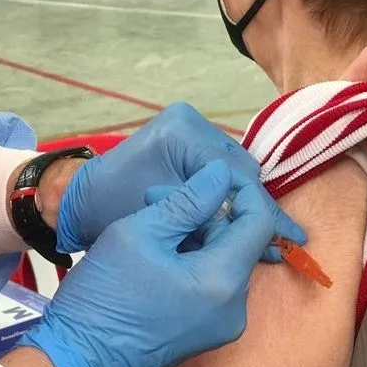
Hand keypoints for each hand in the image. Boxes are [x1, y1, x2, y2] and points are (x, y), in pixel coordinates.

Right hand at [17, 160, 274, 366]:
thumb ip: (188, 201)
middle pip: (239, 242)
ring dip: (194, 235)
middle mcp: (235, 307)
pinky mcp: (206, 333)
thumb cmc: (104, 295)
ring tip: (149, 224)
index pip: (259, 222)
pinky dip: (191, 261)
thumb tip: (221, 175)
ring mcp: (222, 325)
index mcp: (223, 282)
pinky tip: (156, 252)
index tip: (209, 175)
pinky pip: (211, 284)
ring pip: (223, 260)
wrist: (78, 361)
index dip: (240, 191)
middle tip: (155, 199)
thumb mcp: (141, 233)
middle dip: (204, 213)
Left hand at [56, 103, 305, 260]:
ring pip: (236, 174)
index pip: (233, 174)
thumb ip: (210, 219)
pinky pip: (221, 174)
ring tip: (272, 241)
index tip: (286, 239)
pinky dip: (233, 202)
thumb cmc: (109, 209)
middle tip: (287, 243)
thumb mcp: (162, 217)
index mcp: (181, 131)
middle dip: (258, 211)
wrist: (79, 199)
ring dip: (248, 208)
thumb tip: (264, 234)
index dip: (260, 211)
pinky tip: (250, 229)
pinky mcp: (189, 144)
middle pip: (240, 172)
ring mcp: (191, 131)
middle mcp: (190, 122)